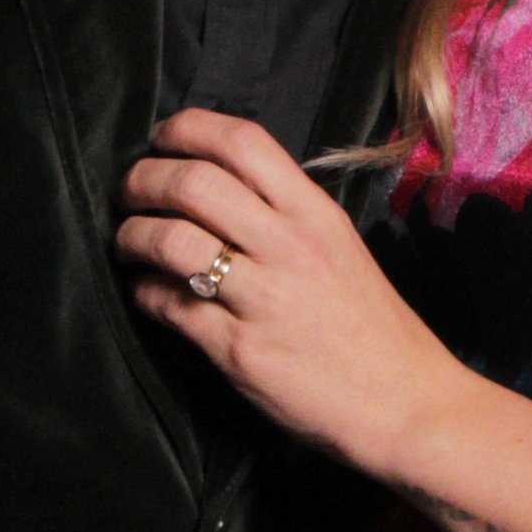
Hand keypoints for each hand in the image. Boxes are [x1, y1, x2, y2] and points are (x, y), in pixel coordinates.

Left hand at [116, 111, 467, 477]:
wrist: (405, 402)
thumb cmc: (372, 328)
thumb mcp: (339, 248)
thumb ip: (284, 215)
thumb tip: (218, 189)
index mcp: (314, 213)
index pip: (241, 141)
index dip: (187, 129)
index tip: (162, 140)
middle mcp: (288, 246)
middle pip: (192, 182)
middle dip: (143, 180)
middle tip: (129, 193)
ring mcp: (262, 297)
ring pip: (170, 240)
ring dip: (131, 236)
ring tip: (126, 244)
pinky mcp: (238, 349)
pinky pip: (169, 304)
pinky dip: (144, 292)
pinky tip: (148, 293)